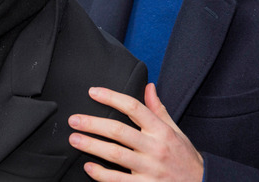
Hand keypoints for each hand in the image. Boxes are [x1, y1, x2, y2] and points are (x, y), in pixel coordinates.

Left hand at [68, 83, 203, 180]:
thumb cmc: (185, 158)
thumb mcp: (176, 131)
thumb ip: (158, 110)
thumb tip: (148, 86)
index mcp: (161, 131)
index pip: (134, 107)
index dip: (111, 97)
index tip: (92, 92)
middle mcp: (155, 148)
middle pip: (119, 131)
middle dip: (93, 124)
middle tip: (74, 120)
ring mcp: (150, 169)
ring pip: (116, 155)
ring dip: (92, 146)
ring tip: (74, 139)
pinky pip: (118, 180)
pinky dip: (101, 174)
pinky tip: (88, 167)